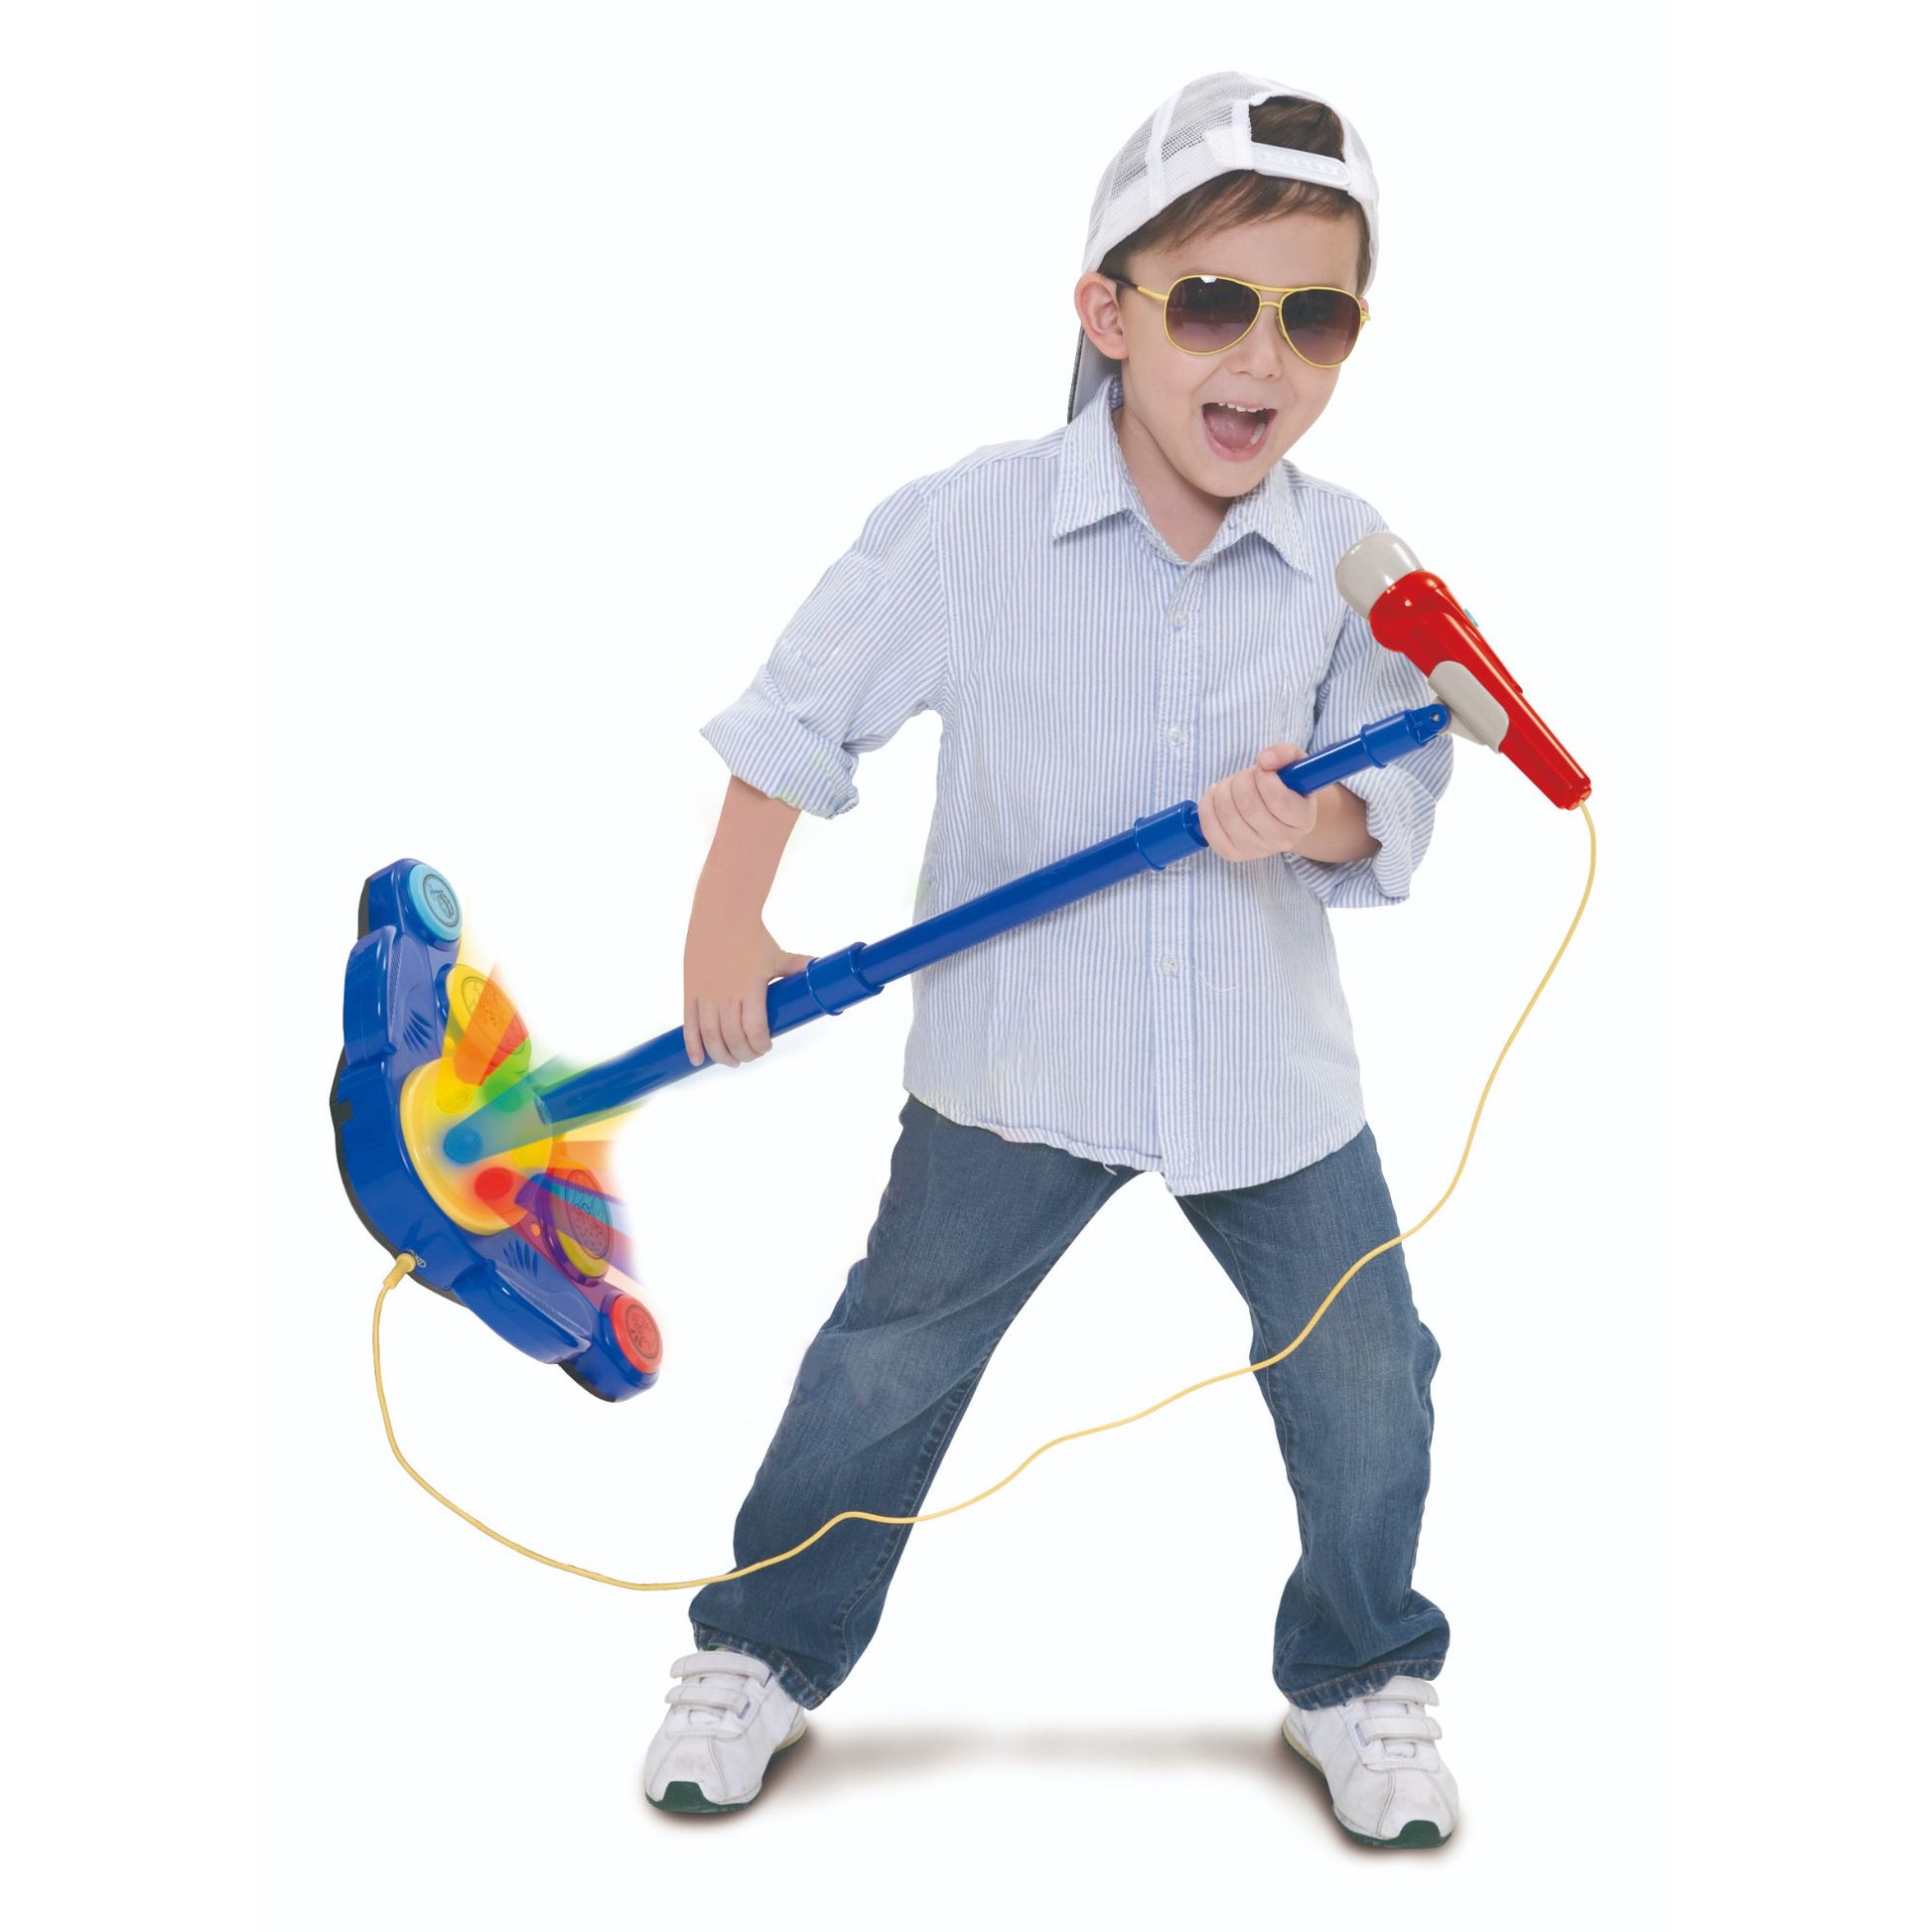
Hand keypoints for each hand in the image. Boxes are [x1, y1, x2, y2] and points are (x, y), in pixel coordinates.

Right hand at [683, 912, 812, 1066]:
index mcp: (750, 989)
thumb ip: (796, 967)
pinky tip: (698, 1060)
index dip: (760, 1045)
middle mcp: (725, 995)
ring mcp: (705, 995)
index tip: (767, 1046)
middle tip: (751, 1055)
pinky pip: (689, 1025)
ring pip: (710, 1037)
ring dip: (721, 1055)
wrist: (720, 915)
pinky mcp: (690, 992)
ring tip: (732, 1061)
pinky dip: (693, 1046)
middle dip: (744, 1054)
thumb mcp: (777, 955)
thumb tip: (819, 969)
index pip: (754, 1030)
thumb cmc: (752, 936)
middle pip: (732, 1039)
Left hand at [1198, 743, 1318, 861]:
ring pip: (1228, 816)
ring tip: (1231, 784)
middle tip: (1244, 775)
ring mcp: (1256, 850)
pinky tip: (1215, 795)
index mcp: (1303, 819)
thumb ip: (1284, 753)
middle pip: (1249, 807)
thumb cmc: (1286, 785)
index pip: (1278, 800)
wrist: (1276, 814)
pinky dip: (1207, 806)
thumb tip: (1264, 759)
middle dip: (1241, 781)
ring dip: (1223, 791)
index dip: (1263, 777)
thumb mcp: (1294, 763)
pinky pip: (1210, 830)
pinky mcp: (1232, 853)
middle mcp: (1282, 840)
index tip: (1262, 769)